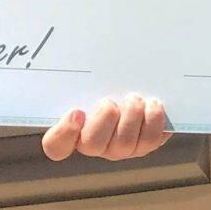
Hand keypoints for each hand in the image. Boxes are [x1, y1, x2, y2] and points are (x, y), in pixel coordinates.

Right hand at [41, 94, 173, 161]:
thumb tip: (69, 61)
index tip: (76, 112)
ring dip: (131, 118)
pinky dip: (153, 122)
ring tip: (136, 99)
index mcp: (71, 130)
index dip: (64, 133)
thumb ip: (79, 82)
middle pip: (92, 144)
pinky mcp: (144, 145)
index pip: (56, 145)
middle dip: (104, 120)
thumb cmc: (104, 83)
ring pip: (124, 143)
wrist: (136, 87)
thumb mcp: (88, 82)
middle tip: (110, 102)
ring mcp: (119, 148)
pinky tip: (153, 104)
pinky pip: (150, 141)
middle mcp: (94, 144)